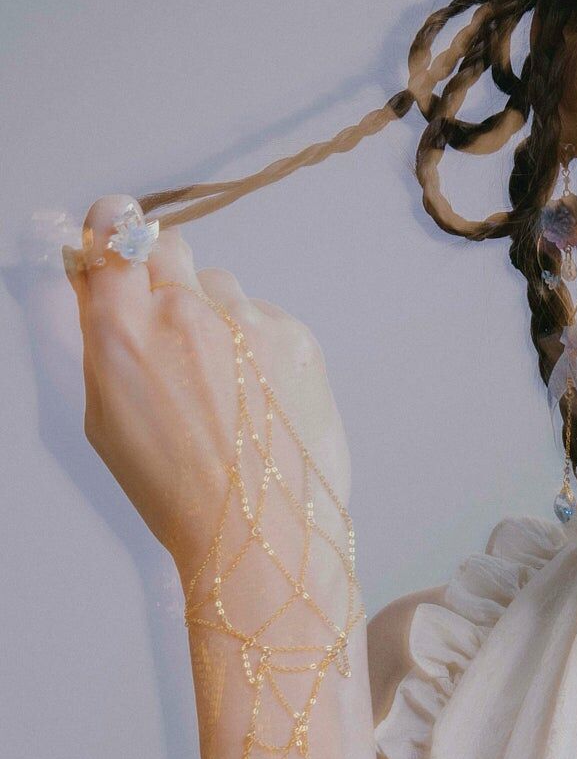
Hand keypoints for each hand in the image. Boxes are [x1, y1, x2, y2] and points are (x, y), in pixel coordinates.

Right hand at [65, 195, 352, 592]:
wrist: (260, 531)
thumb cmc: (176, 489)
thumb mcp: (107, 418)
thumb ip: (102, 340)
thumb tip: (100, 282)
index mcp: (123, 332)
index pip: (114, 232)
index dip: (113, 227)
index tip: (115, 231)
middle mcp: (185, 311)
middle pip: (168, 246)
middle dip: (163, 273)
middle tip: (169, 324)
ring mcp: (247, 320)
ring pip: (220, 286)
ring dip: (215, 316)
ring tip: (222, 385)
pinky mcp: (295, 335)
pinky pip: (264, 317)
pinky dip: (257, 345)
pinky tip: (256, 398)